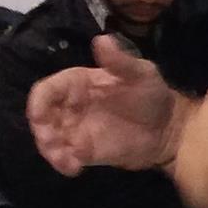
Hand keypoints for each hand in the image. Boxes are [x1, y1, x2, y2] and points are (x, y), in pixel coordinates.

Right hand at [28, 36, 188, 175]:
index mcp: (77, 84)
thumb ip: (120, 61)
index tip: (39, 115)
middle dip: (41, 130)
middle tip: (52, 142)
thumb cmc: (153, 96)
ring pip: (49, 139)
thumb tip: (101, 39)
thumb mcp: (142, 74)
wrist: (169, 129)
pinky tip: (74, 168)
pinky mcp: (83, 151)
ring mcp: (75, 130)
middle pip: (41, 117)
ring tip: (66, 161)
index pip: (47, 90)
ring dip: (50, 151)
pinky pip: (65, 157)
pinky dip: (63, 164)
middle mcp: (70, 106)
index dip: (38, 101)